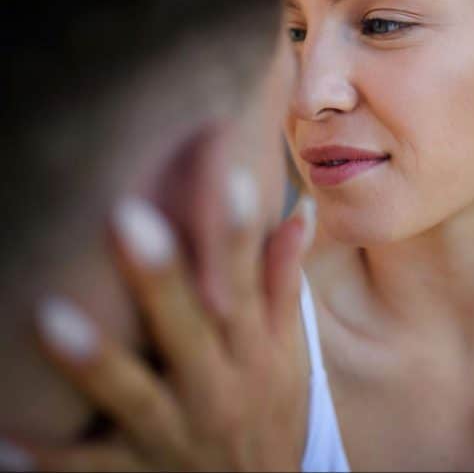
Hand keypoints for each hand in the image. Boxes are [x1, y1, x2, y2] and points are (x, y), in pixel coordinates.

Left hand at [3, 170, 315, 470]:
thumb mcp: (290, 351)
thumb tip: (298, 213)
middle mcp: (217, 389)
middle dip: (160, 278)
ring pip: (134, 396)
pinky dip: (46, 458)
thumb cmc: (271, 411)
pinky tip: (3, 437)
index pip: (245, 285)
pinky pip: (85, 469)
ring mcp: (174, 436)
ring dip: (95, 361)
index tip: (228, 177)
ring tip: (49, 316)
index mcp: (253, 352)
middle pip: (188, 330)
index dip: (237, 235)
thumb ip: (284, 283)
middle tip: (126, 216)